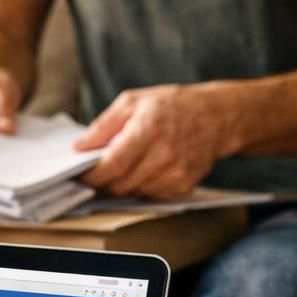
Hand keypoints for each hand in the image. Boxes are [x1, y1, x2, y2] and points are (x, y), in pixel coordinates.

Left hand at [73, 84, 236, 197]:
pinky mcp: (184, 185)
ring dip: (122, 184)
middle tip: (96, 173)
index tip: (79, 176)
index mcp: (148, 129)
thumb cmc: (172, 105)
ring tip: (126, 165)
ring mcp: (176, 173)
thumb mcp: (132, 102)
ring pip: (133, 193)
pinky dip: (141, 186)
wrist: (217, 116)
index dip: (90, 176)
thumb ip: (102, 126)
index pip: (110, 166)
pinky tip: (146, 169)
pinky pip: (150, 195)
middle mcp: (164, 154)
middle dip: (103, 182)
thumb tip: (79, 147)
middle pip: (119, 185)